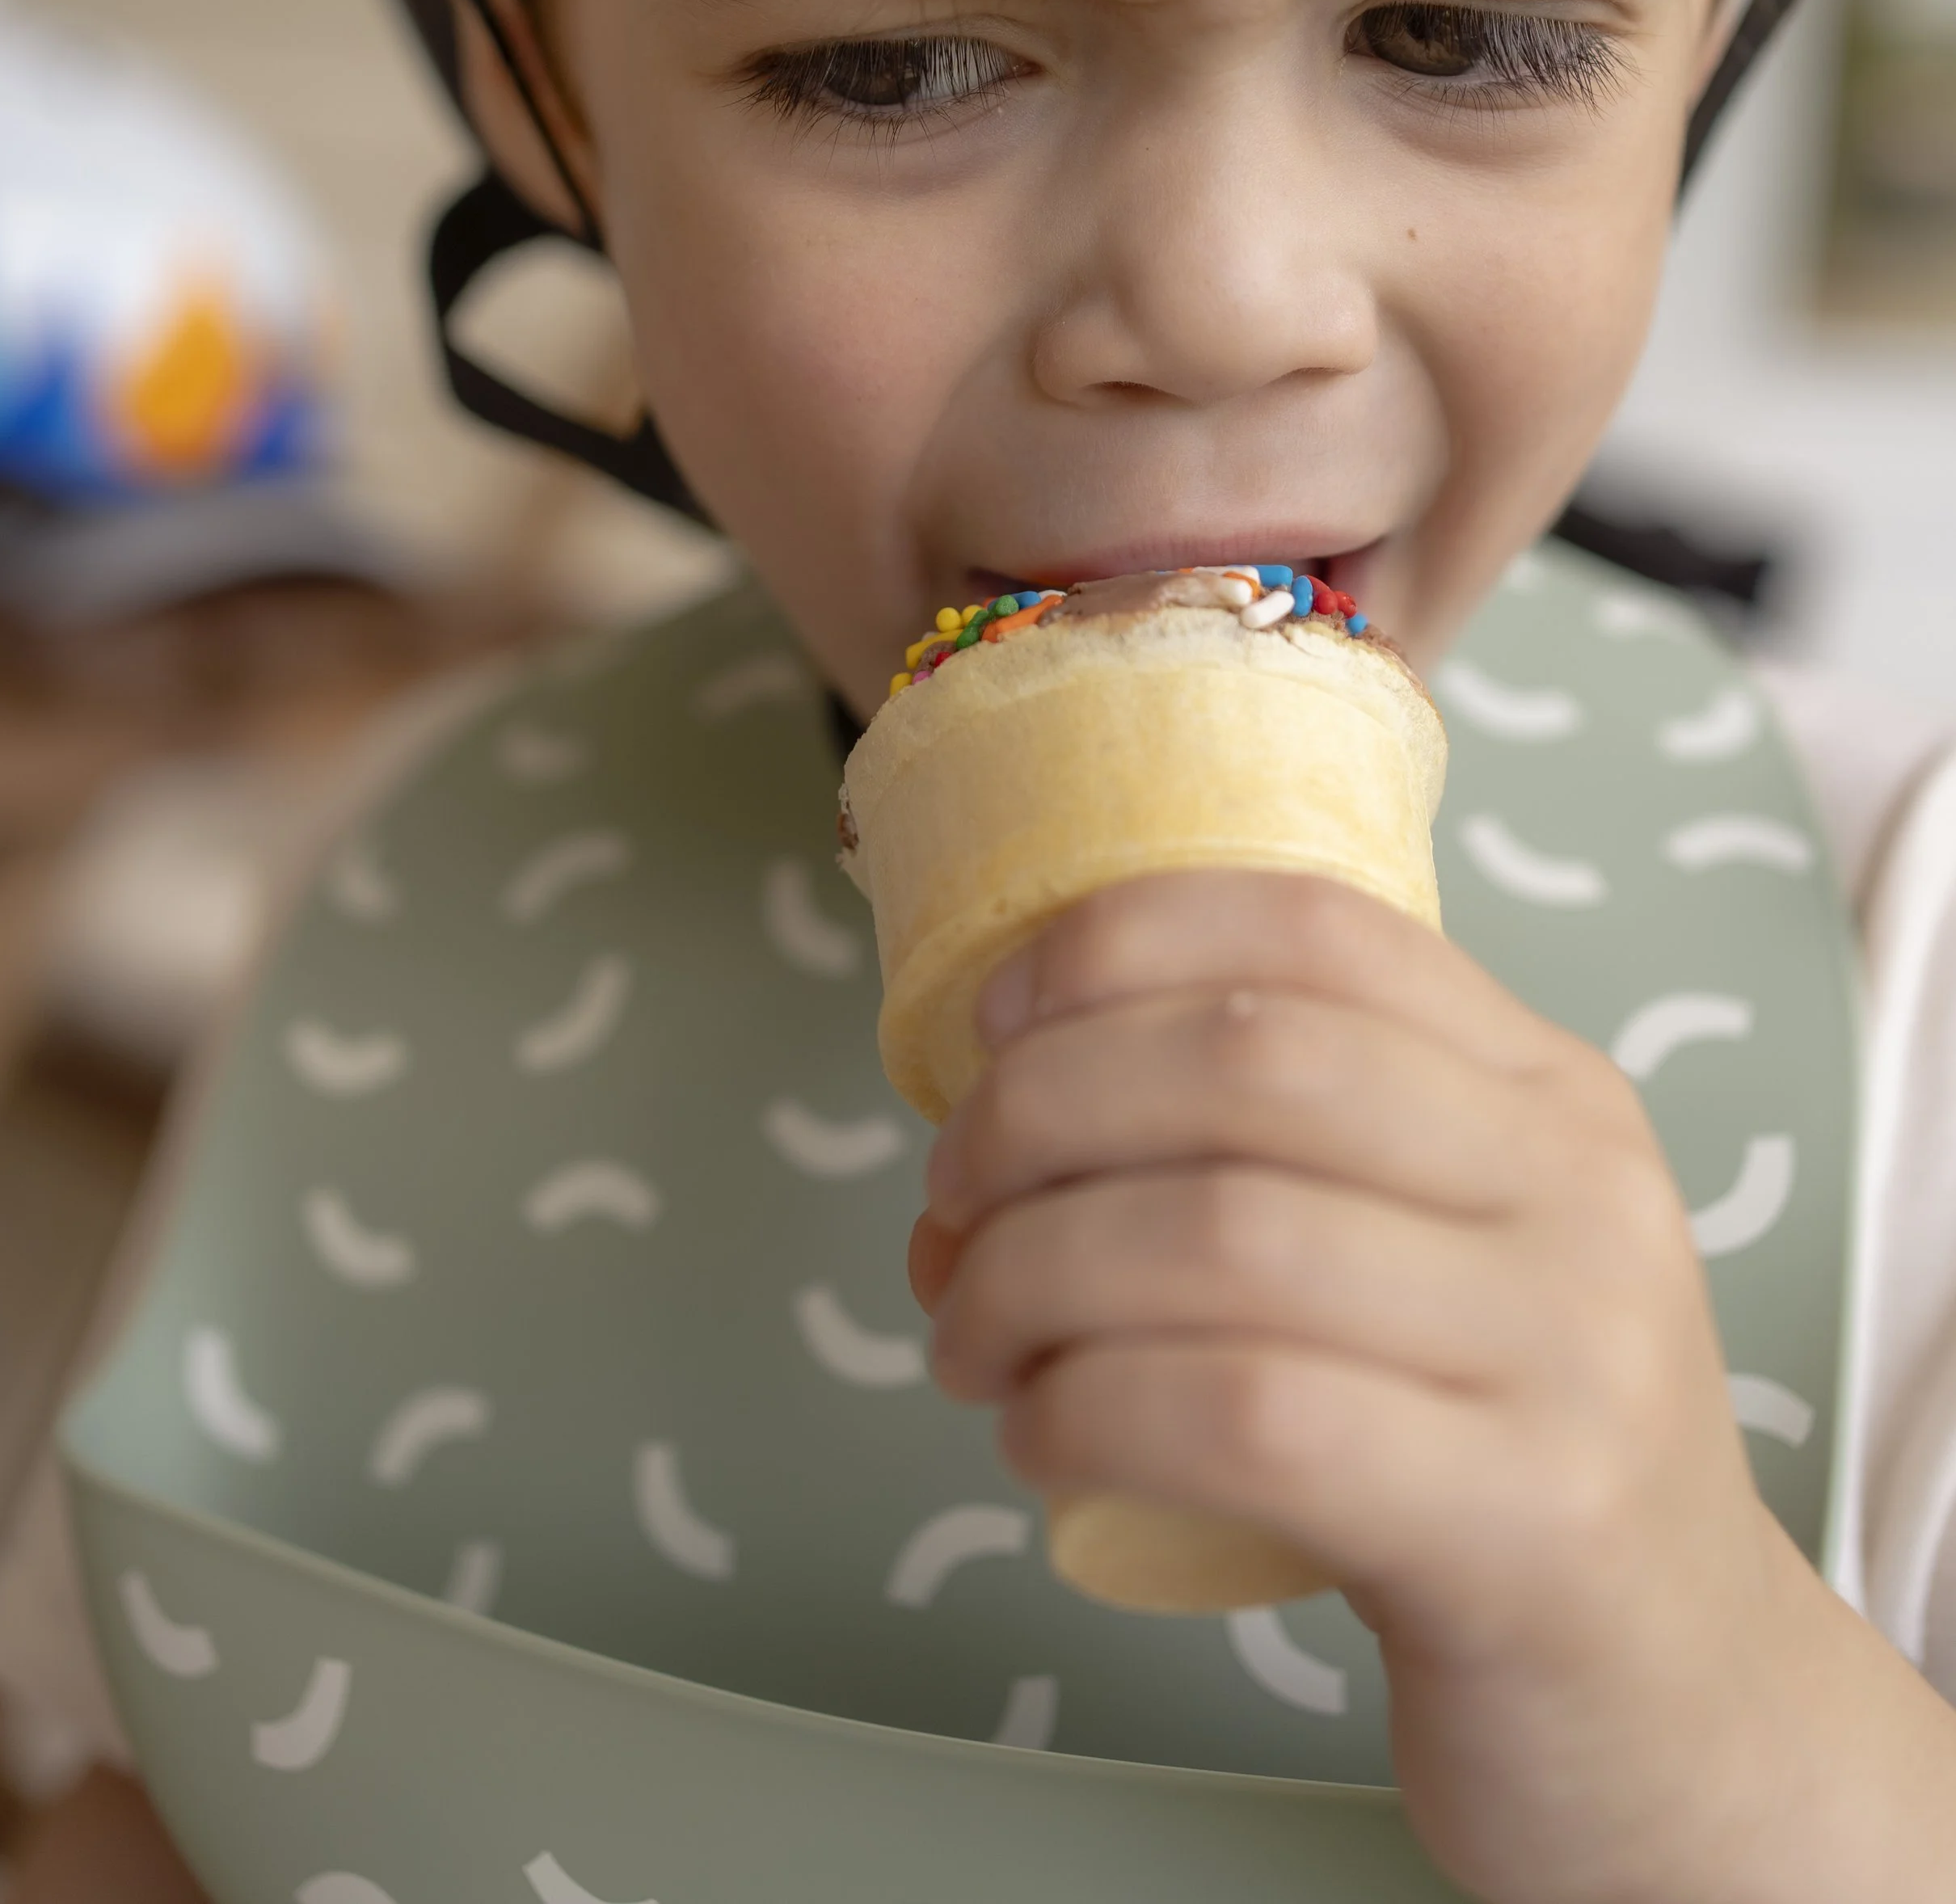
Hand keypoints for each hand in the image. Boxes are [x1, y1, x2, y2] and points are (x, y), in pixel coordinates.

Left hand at [912, 870, 1955, 1903]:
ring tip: (972, 1337)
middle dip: (1039, 1113)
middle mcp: (1579, 1191)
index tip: (994, 1020)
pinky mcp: (1528, 1526)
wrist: (1684, 1709)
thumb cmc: (1493, 1460)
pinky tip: (1041, 1439)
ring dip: (1031, 1273)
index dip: (1121, 943)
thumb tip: (971, 1152)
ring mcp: (1572, 1354)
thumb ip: (1266, 1165)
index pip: (1317, 926)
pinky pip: (1250, 1418)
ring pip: (1226, 1236)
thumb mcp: (1437, 1261)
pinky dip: (1093, 1410)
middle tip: (952, 1204)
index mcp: (1551, 1089)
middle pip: (1248, 1063)